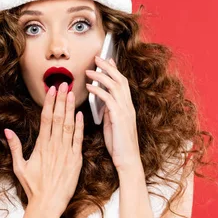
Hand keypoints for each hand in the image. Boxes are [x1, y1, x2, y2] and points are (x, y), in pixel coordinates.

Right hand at [4, 81, 83, 216]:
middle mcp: (54, 146)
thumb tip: (7, 131)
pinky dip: (80, 126)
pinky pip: (78, 139)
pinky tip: (81, 114)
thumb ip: (15, 147)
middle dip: (61, 99)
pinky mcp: (76, 160)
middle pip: (58, 117)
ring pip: (69, 125)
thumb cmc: (33, 187)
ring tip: (72, 93)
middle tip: (64, 84)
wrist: (48, 204)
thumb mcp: (20, 167)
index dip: (49, 103)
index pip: (46, 119)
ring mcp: (66, 152)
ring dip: (71, 108)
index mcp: (41, 146)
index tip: (52, 90)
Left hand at [85, 56, 141, 172]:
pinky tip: (89, 87)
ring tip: (89, 70)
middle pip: (120, 80)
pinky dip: (98, 91)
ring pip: (114, 86)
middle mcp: (128, 106)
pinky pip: (108, 99)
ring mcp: (125, 111)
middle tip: (97, 57)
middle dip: (108, 67)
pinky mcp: (119, 118)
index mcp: (127, 107)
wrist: (127, 160)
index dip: (115, 70)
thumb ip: (108, 112)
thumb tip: (101, 102)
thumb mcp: (112, 124)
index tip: (107, 60)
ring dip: (101, 76)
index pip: (122, 83)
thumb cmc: (119, 145)